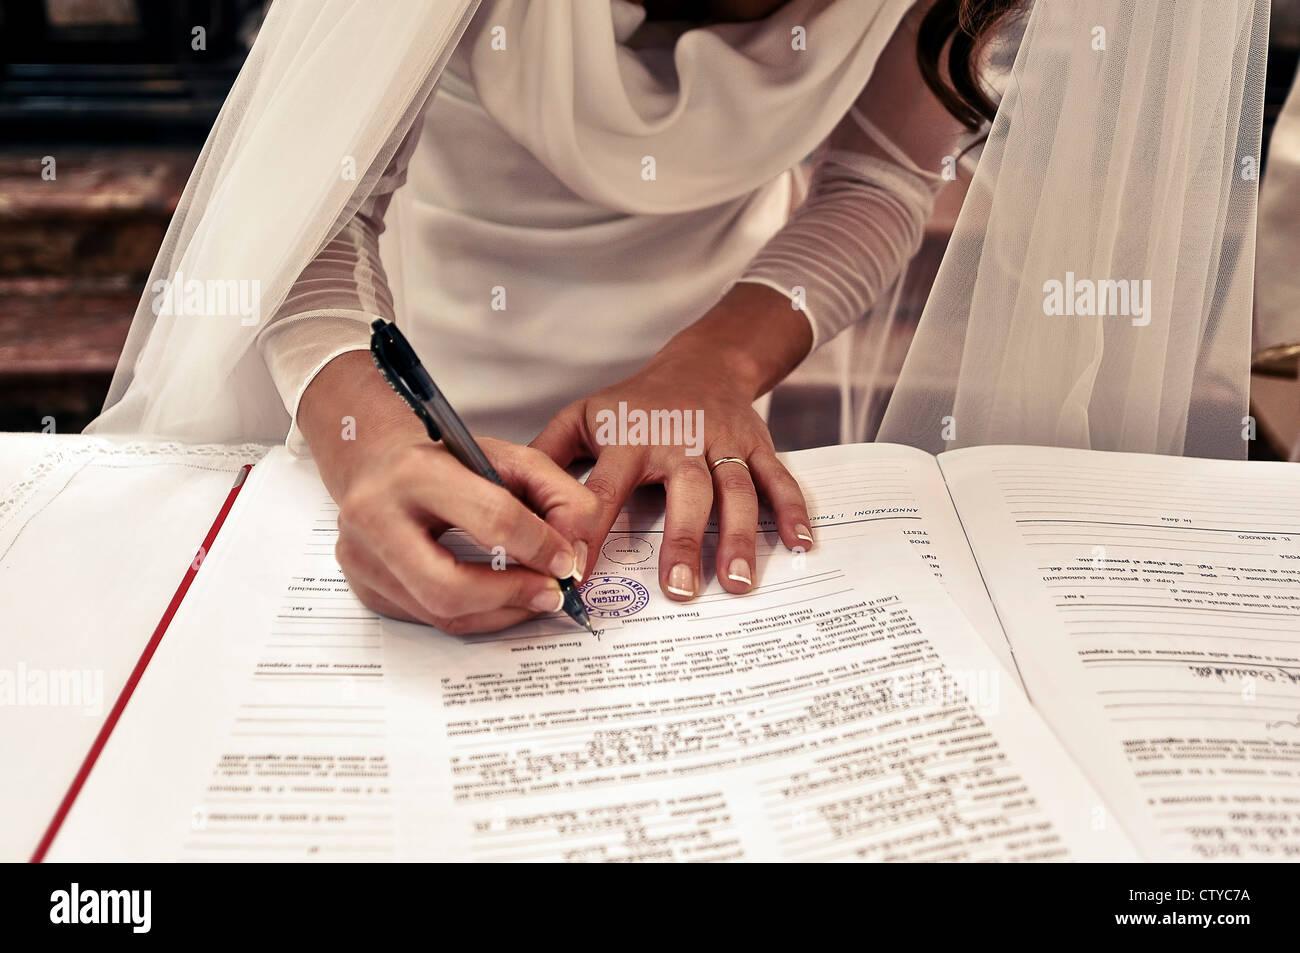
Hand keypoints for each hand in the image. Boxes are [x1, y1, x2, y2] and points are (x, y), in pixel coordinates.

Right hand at [298, 352, 597, 634]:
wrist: (376, 463)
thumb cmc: (444, 460)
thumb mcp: (507, 457)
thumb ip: (557, 495)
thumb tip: (576, 556)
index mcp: (414, 472)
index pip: (490, 519)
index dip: (540, 546)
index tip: (567, 561)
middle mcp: (374, 517)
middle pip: (450, 587)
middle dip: (512, 597)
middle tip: (551, 594)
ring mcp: (362, 560)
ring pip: (441, 612)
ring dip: (500, 612)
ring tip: (532, 595)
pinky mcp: (364, 589)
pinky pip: (430, 620)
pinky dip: (476, 616)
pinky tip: (499, 598)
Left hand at [531, 324, 813, 600]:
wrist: (702, 362)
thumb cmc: (634, 403)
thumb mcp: (583, 416)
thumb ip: (547, 456)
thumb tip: (502, 496)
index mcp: (630, 437)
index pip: (605, 488)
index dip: (589, 530)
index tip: (577, 574)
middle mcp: (680, 440)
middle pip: (685, 492)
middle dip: (682, 541)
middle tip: (678, 591)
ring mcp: (724, 443)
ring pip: (736, 491)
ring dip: (739, 537)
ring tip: (738, 583)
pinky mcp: (757, 446)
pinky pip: (779, 479)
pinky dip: (794, 512)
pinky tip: (801, 547)